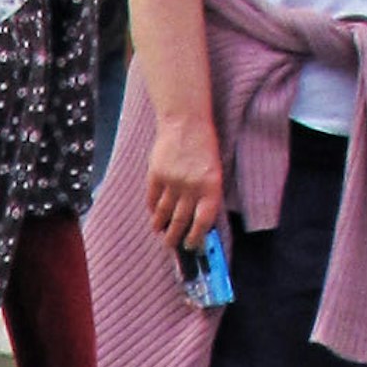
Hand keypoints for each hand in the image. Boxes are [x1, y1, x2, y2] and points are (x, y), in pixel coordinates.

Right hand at [146, 112, 224, 258]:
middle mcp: (191, 187)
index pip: (203, 221)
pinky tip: (153, 214)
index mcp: (211, 186)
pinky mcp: (156, 175)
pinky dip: (153, 209)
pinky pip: (153, 199)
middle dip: (174, 237)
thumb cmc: (203, 146)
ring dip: (161, 225)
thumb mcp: (214, 170)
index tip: (190, 244)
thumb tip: (198, 219)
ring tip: (159, 232)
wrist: (185, 122)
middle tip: (171, 245)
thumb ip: (207, 194)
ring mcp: (172, 182)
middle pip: (180, 221)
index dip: (196, 236)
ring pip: (164, 213)